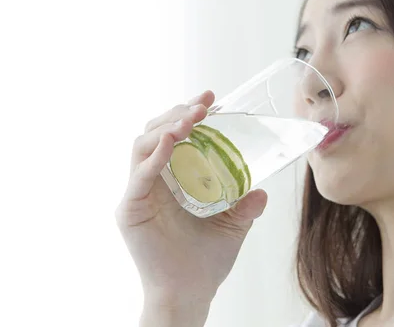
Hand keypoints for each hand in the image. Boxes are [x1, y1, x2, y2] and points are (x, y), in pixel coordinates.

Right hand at [115, 90, 267, 323]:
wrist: (190, 293)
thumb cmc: (205, 262)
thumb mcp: (231, 226)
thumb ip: (244, 206)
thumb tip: (263, 192)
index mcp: (170, 181)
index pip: (172, 136)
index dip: (187, 114)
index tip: (211, 101)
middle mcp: (150, 182)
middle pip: (154, 133)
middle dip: (177, 113)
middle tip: (203, 106)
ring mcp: (138, 194)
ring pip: (142, 145)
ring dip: (167, 127)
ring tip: (192, 120)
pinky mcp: (130, 209)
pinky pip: (139, 175)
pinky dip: (155, 156)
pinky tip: (175, 142)